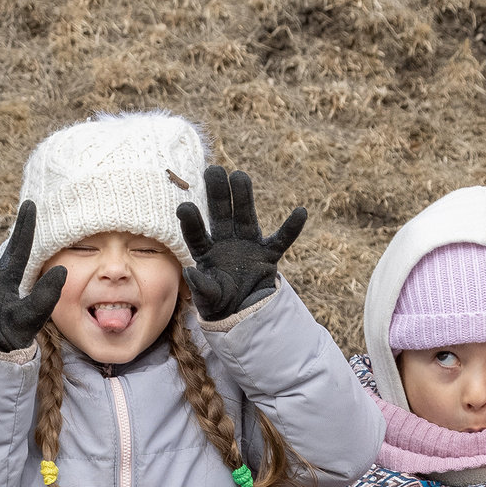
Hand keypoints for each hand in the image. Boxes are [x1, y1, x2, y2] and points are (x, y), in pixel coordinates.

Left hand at [177, 165, 306, 321]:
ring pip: (246, 217)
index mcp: (207, 253)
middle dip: (218, 194)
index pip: (197, 234)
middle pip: (221, 215)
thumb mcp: (208, 300)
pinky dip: (291, 228)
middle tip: (213, 171)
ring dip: (244, 197)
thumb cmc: (220, 306)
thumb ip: (202, 287)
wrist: (244, 315)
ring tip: (240, 175)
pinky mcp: (268, 255)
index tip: (184, 207)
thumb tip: (191, 271)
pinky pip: (281, 240)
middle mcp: (226, 243)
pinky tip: (300, 211)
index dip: (192, 222)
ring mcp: (247, 246)